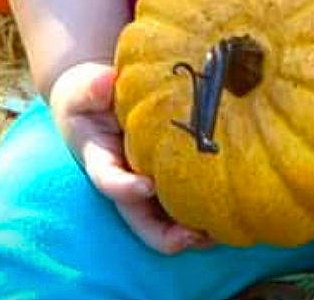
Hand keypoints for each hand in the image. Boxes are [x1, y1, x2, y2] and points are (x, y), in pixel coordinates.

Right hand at [49, 62, 214, 253]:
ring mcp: (147, 183)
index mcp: (101, 160)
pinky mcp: (170, 177)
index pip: (108, 180)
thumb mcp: (83, 88)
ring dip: (192, 231)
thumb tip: (108, 80)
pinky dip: (205, 210)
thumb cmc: (89, 95)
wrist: (99, 98)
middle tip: (195, 233)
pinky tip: (231, 212)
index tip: (147, 185)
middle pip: (142, 220)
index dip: (125, 187)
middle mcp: (126, 180)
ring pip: (167, 220)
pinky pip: (187, 200)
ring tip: (220, 230)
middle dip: (167, 234)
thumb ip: (92, 87)